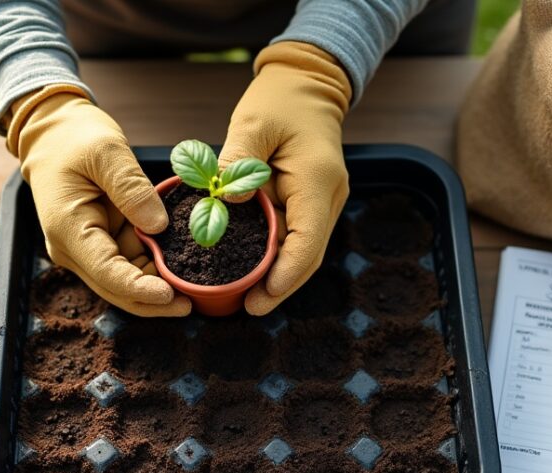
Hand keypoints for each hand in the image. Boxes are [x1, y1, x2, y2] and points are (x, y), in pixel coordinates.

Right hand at [9, 88, 190, 316]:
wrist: (53, 132)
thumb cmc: (73, 137)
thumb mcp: (106, 152)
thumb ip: (132, 189)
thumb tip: (158, 226)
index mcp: (68, 230)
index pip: (108, 272)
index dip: (141, 289)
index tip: (172, 294)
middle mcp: (74, 249)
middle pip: (116, 289)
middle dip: (153, 301)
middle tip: (191, 304)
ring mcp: (86, 249)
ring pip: (125, 282)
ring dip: (156, 286)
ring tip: (193, 285)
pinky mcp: (100, 242)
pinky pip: (129, 263)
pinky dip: (153, 267)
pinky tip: (180, 266)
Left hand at [218, 42, 351, 315]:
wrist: (307, 84)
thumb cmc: (279, 100)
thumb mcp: (251, 124)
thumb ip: (237, 163)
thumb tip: (225, 202)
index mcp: (316, 181)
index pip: (306, 243)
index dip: (284, 277)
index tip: (259, 300)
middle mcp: (326, 197)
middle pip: (308, 256)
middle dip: (280, 286)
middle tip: (247, 309)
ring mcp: (322, 201)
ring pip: (302, 250)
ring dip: (278, 275)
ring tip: (246, 297)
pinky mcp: (310, 201)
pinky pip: (295, 236)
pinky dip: (276, 255)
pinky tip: (251, 267)